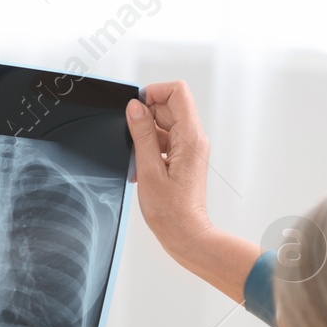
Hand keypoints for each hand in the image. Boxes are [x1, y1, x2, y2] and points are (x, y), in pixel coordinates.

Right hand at [126, 80, 216, 261]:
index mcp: (190, 137)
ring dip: (146, 135)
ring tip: (138, 160)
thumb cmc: (170, 211)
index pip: (177, 92)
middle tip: (132, 139)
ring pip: (165, 123)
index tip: (135, 108)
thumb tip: (135, 108)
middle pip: (169, 106)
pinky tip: (141, 167)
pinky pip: (165, 140)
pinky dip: (149, 148)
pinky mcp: (184, 158)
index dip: (154, 93)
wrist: (185, 233)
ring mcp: (190, 148)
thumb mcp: (148, 170)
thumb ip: (142, 135)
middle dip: (146, 116)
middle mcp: (194, 139)